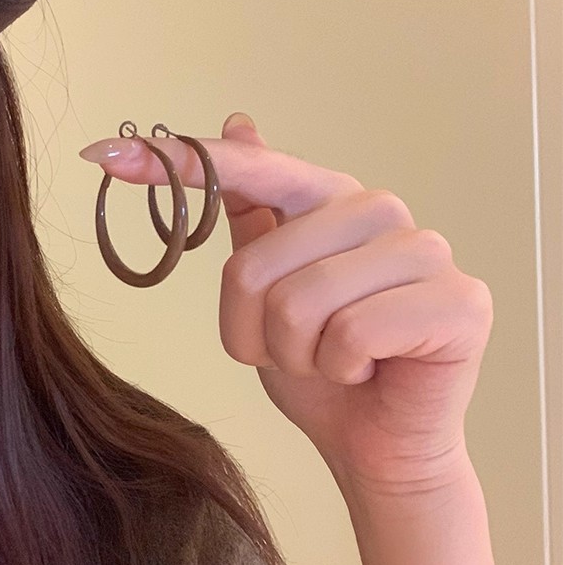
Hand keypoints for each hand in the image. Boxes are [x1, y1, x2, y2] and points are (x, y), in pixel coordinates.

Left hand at [79, 113, 493, 495]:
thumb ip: (253, 210)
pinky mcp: (459, 302)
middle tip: (296, 349)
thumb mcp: (267, 289)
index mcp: (329, 198)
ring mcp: (424, 251)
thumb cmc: (319, 364)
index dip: (178, 164)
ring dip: (296, 355)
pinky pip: (350, 335)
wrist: (375, 443)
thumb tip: (238, 121)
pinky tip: (369, 371)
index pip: (247, 168)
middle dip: (255, 330)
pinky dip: (341, 370)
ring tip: (332, 362)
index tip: (105, 156)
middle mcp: (378, 210)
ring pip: (298, 303)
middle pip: (254, 264)